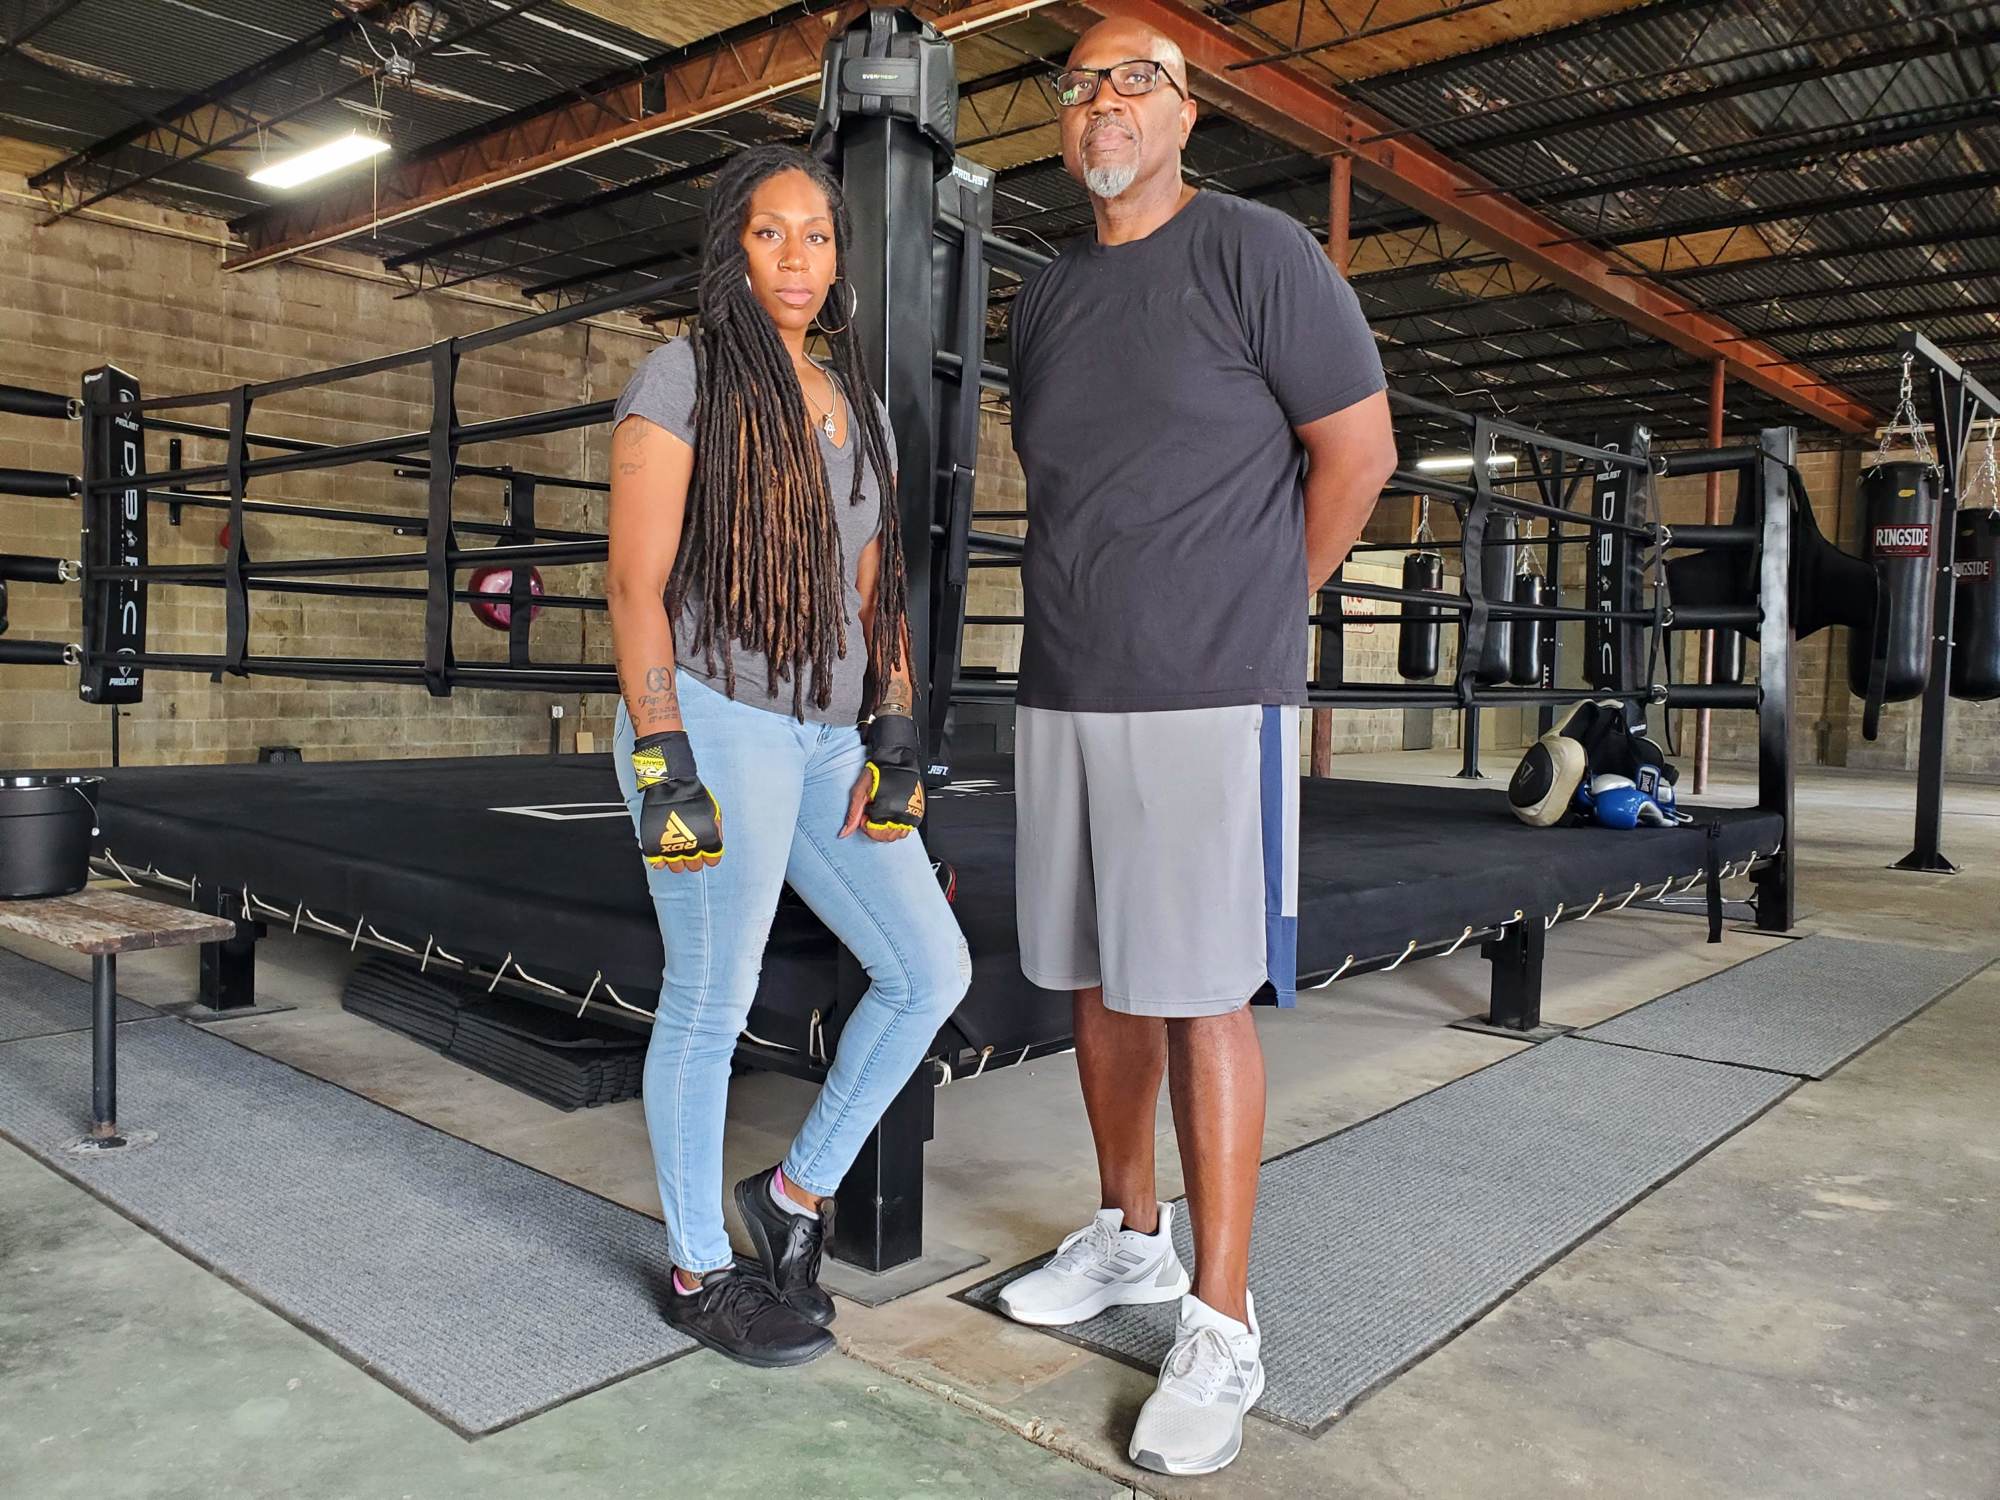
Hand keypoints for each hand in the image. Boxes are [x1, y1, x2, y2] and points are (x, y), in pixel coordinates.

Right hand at [631, 730, 723, 871]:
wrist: (671, 785)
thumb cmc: (694, 796)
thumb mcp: (714, 811)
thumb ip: (717, 830)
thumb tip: (716, 844)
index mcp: (708, 840)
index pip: (713, 860)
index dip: (710, 856)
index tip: (706, 850)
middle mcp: (691, 848)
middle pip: (695, 866)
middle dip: (693, 858)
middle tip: (689, 847)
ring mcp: (672, 848)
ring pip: (677, 867)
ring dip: (677, 860)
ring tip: (675, 849)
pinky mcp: (655, 846)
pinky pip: (657, 863)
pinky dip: (659, 861)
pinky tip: (662, 854)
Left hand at [840, 714, 922, 841]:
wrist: (895, 761)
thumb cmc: (876, 773)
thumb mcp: (859, 792)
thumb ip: (852, 814)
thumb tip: (844, 833)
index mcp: (885, 810)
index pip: (873, 833)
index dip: (865, 824)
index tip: (865, 812)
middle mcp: (900, 814)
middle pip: (885, 837)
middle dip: (876, 828)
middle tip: (873, 812)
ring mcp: (910, 814)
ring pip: (897, 835)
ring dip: (888, 829)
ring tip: (883, 814)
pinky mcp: (917, 811)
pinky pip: (908, 830)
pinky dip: (899, 827)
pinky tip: (893, 815)